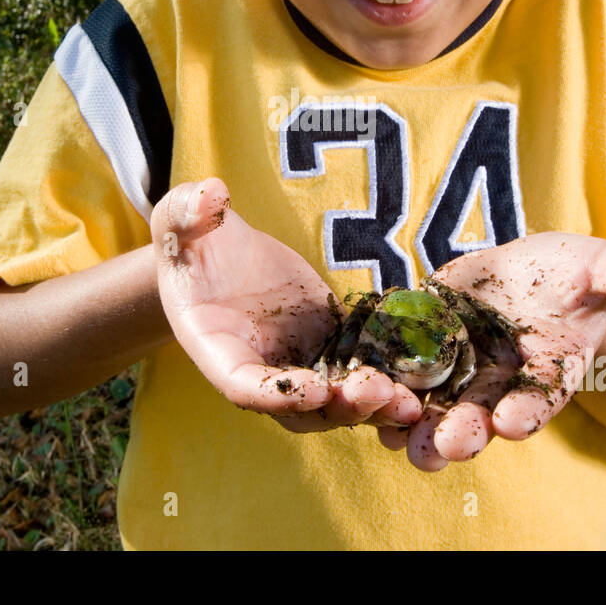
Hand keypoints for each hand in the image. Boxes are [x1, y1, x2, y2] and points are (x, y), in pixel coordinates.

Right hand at [150, 178, 422, 432]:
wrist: (217, 254)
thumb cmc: (192, 240)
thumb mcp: (181, 222)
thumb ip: (188, 212)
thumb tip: (209, 193)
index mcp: (216, 349)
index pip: (244, 386)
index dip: (278, 394)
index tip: (316, 390)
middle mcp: (259, 371)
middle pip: (299, 412)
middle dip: (338, 409)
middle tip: (378, 395)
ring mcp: (297, 363)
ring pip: (335, 404)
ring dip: (371, 408)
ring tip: (409, 401)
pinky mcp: (328, 347)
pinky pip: (358, 373)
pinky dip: (388, 384)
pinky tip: (424, 382)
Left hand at [377, 232, 605, 470]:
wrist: (530, 270)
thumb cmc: (574, 274)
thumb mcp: (602, 268)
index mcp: (547, 374)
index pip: (538, 402)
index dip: (527, 413)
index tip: (513, 424)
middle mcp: (500, 384)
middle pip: (479, 418)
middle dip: (463, 434)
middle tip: (446, 448)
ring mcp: (458, 370)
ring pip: (432, 408)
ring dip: (413, 426)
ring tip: (398, 439)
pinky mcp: (422, 347)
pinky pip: (397, 371)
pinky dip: (379, 382)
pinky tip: (357, 390)